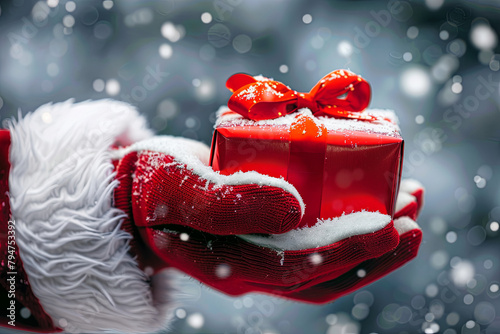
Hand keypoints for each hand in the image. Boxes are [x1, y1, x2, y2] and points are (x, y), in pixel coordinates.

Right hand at [113, 136, 422, 302]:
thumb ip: (225, 200)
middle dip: (377, 251)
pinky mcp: (266, 233)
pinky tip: (369, 196)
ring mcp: (261, 253)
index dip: (352, 252)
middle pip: (326, 275)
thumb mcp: (175, 185)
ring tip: (407, 206)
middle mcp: (253, 268)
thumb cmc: (151, 185)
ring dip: (371, 241)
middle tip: (414, 216)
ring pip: (326, 263)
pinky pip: (313, 239)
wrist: (138, 193)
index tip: (394, 226)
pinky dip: (347, 224)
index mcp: (230, 265)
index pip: (302, 270)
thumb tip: (294, 207)